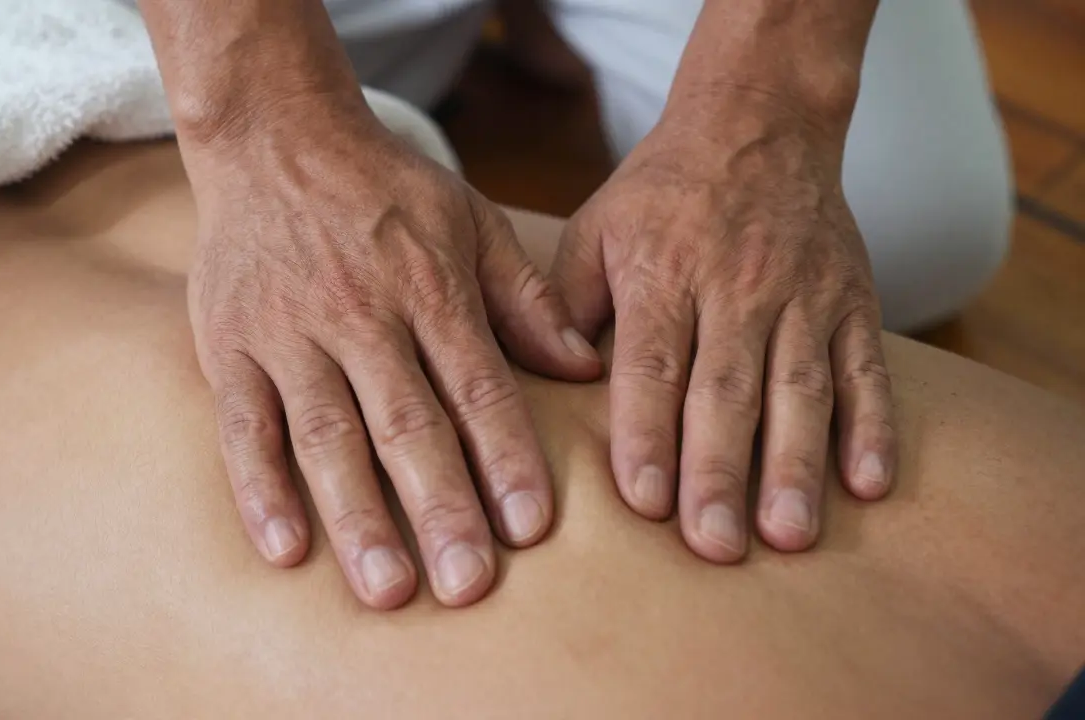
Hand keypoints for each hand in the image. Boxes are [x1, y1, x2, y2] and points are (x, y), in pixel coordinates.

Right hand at [183, 101, 600, 608]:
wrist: (274, 137)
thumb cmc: (384, 189)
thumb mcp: (471, 222)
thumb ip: (527, 298)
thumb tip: (585, 368)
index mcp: (429, 288)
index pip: (476, 386)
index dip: (505, 457)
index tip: (531, 528)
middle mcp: (361, 315)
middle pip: (406, 423)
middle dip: (440, 507)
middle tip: (467, 585)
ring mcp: (289, 334)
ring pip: (327, 435)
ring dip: (357, 515)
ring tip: (387, 590)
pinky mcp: (229, 346)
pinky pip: (243, 425)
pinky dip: (259, 489)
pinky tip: (284, 550)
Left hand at [552, 91, 895, 561]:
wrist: (759, 122)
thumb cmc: (662, 194)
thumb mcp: (595, 229)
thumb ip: (569, 303)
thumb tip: (558, 376)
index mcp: (662, 270)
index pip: (652, 363)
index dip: (647, 433)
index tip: (642, 500)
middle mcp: (735, 286)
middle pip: (726, 389)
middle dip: (719, 471)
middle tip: (712, 546)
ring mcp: (802, 295)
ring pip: (800, 388)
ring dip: (795, 465)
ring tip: (788, 535)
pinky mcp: (853, 300)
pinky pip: (866, 367)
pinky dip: (871, 425)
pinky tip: (868, 484)